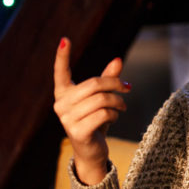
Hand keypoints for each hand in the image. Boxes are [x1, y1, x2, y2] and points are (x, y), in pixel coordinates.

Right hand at [53, 38, 130, 184]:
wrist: (92, 150)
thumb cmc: (96, 119)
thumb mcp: (102, 97)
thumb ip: (108, 78)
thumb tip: (118, 59)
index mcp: (63, 93)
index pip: (61, 72)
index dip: (62, 56)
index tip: (65, 39)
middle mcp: (60, 105)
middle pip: (94, 85)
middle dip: (115, 84)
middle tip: (127, 87)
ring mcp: (67, 119)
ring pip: (101, 99)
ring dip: (118, 101)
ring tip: (123, 106)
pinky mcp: (77, 131)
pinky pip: (103, 114)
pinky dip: (115, 114)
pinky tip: (115, 117)